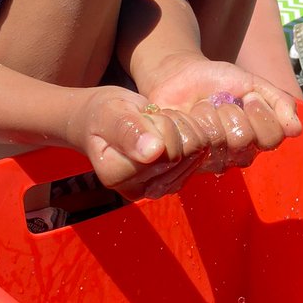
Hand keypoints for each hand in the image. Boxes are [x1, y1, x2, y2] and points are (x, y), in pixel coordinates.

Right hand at [66, 84, 211, 200]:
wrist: (103, 123)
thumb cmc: (105, 115)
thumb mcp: (110, 113)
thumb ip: (128, 131)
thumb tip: (152, 152)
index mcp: (116, 174)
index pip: (166, 151)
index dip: (163, 123)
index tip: (143, 116)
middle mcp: (135, 189)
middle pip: (183, 153)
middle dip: (174, 125)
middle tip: (151, 119)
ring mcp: (155, 189)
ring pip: (194, 154)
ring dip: (182, 130)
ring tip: (158, 125)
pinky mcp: (170, 184)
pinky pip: (199, 157)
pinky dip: (189, 137)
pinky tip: (170, 133)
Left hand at [146, 55, 301, 174]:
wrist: (181, 76)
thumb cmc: (218, 81)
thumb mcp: (254, 83)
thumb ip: (279, 102)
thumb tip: (296, 130)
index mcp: (258, 138)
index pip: (272, 137)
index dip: (260, 112)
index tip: (249, 96)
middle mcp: (238, 154)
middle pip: (245, 140)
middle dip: (232, 111)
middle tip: (222, 100)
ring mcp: (213, 160)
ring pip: (220, 141)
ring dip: (210, 113)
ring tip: (203, 106)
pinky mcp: (188, 160)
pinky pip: (195, 144)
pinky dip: (192, 121)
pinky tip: (188, 116)